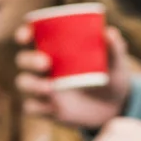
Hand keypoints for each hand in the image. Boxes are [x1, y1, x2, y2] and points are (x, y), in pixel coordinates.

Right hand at [15, 24, 132, 129]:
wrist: (115, 107)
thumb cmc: (111, 76)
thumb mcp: (116, 62)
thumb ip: (114, 47)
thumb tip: (110, 32)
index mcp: (56, 49)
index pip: (32, 36)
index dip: (23, 33)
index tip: (25, 36)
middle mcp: (45, 67)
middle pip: (23, 59)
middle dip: (29, 60)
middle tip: (46, 63)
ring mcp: (43, 87)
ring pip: (23, 82)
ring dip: (32, 84)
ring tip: (51, 88)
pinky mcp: (45, 108)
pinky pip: (31, 107)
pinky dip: (37, 107)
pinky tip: (52, 107)